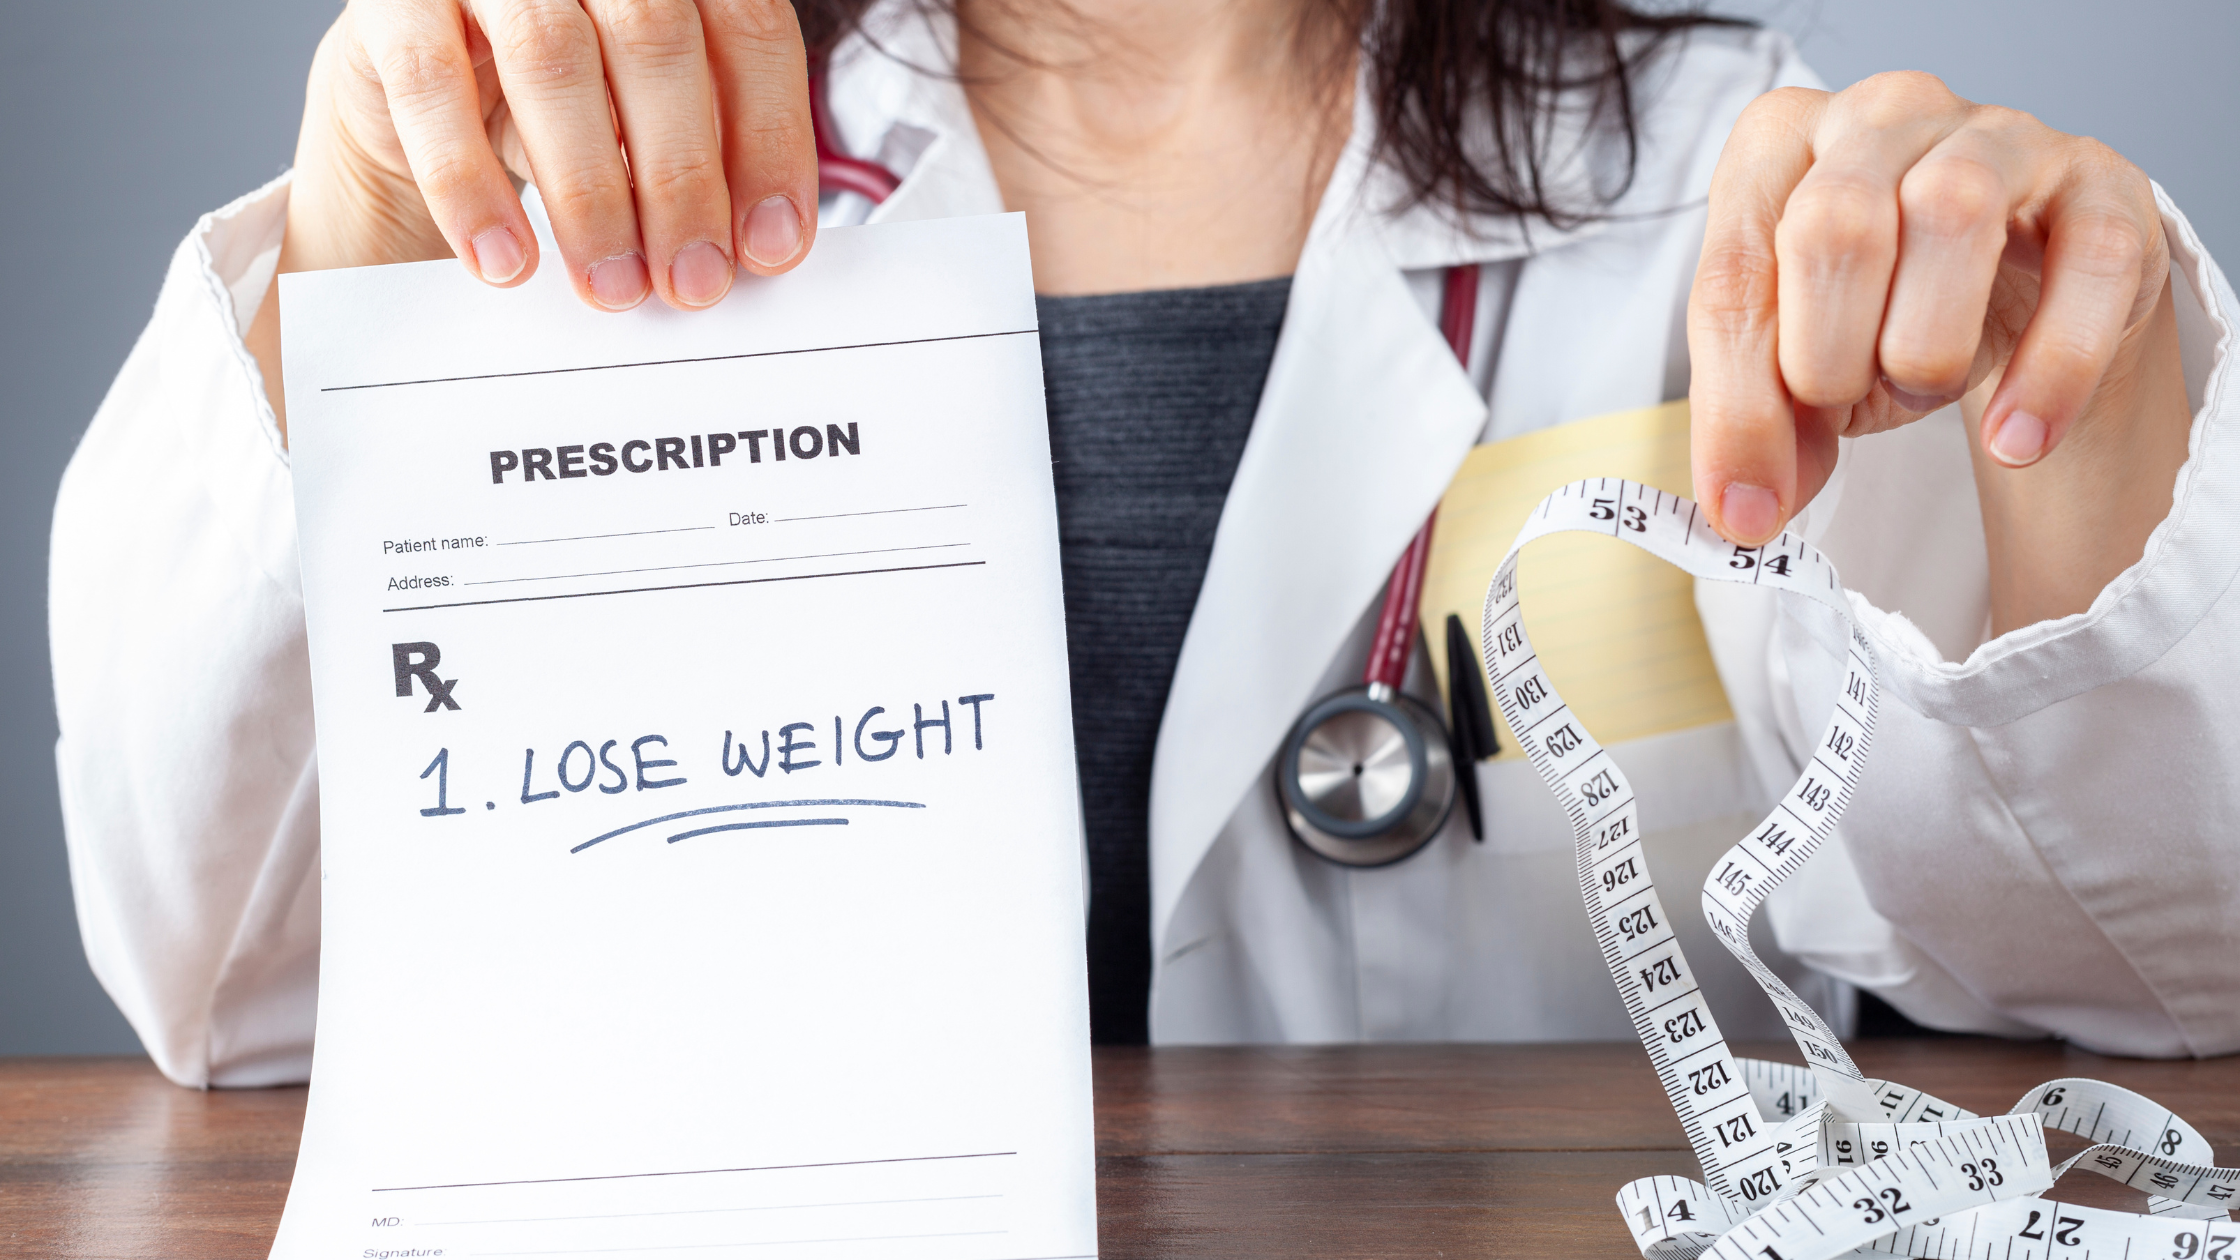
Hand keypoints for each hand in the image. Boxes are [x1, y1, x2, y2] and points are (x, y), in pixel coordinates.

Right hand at [280, 0, 817, 310]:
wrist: (419, 81)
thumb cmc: (559, 97)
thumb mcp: (646, 112)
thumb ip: (704, 150)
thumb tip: (756, 242)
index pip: (749, 28)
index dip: (768, 141)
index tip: (772, 243)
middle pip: (657, 41)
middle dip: (682, 180)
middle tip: (692, 282)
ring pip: (553, 59)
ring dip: (591, 193)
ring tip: (610, 284)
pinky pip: (431, 86)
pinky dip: (472, 186)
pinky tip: (506, 260)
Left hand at [1687, 72, 2180, 546]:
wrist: (2019, 285)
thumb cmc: (1883, 306)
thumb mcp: (1795, 363)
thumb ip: (1760, 423)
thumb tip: (1744, 509)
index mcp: (1775, 146)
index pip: (1733, 276)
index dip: (1736, 405)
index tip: (1745, 500)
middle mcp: (1879, 114)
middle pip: (1832, 225)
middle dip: (1827, 356)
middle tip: (1845, 404)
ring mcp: (1996, 134)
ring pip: (1952, 213)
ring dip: (1925, 347)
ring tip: (1922, 391)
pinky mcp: (2100, 181)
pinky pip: (2088, 262)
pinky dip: (2051, 367)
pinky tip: (2018, 436)